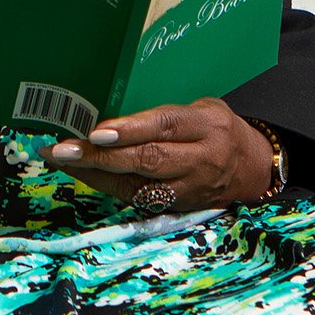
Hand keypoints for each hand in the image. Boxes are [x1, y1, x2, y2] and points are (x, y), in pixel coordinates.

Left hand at [41, 98, 273, 209]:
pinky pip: (138, 198)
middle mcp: (201, 159)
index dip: (130, 130)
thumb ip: (166, 113)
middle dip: (101, 156)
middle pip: (148, 160)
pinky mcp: (179, 207)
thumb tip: (112, 109)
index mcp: (208, 125)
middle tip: (63, 149)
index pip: (165, 127)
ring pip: (139, 185)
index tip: (96, 131)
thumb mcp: (203, 107)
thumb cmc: (217, 127)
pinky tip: (82, 173)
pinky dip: (107, 186)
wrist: (252, 169)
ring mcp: (190, 188)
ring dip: (95, 173)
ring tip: (61, 160)